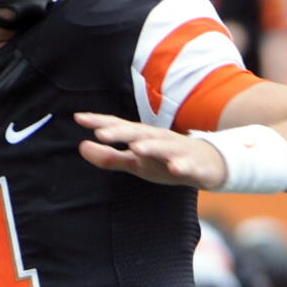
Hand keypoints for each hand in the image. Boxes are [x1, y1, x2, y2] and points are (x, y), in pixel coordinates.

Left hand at [74, 112, 226, 189]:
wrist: (208, 165)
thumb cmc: (165, 161)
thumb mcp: (135, 162)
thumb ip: (109, 157)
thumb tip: (81, 146)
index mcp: (142, 137)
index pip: (118, 127)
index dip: (100, 122)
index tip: (79, 118)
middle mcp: (158, 139)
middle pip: (138, 133)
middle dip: (120, 133)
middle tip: (101, 133)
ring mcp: (177, 151)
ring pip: (162, 147)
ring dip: (149, 146)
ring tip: (135, 148)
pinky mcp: (194, 165)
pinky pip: (188, 166)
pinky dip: (181, 166)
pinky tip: (174, 168)